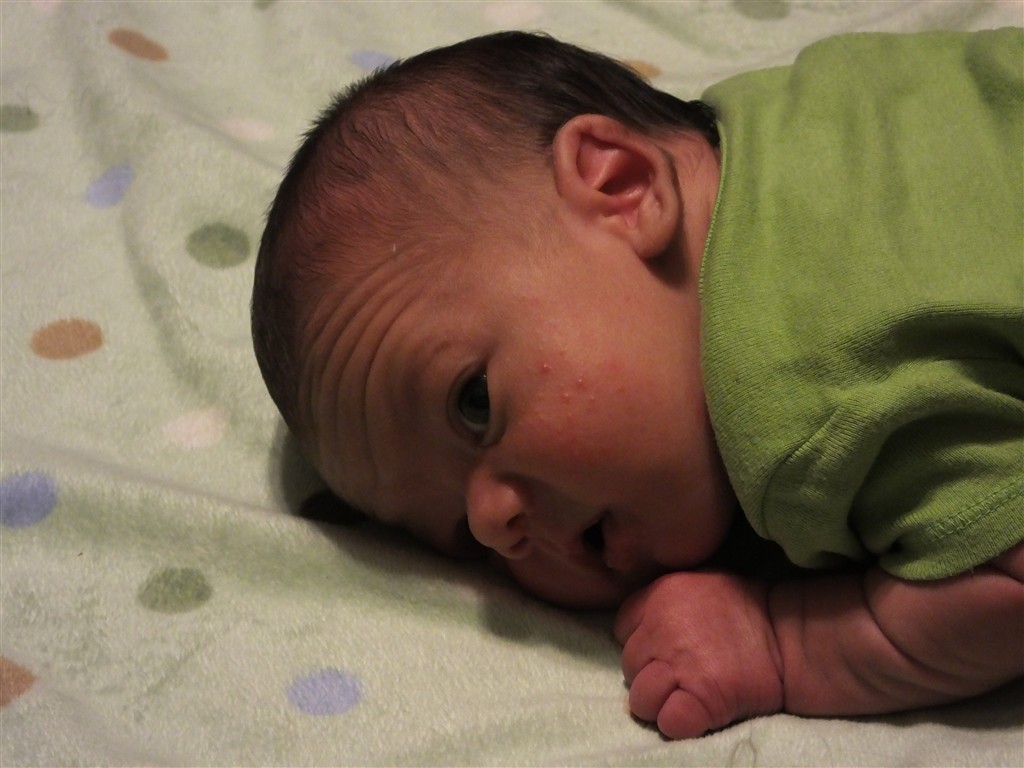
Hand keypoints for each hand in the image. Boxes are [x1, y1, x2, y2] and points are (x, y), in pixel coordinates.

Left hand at [613, 570, 783, 738]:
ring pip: (640, 699)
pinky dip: (679, 724)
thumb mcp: (697, 583)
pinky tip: (695, 714)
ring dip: (660, 703)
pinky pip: (669, 721)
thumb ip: (663, 601)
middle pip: (630, 666)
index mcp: (658, 596)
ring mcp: (678, 665)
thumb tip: (642, 626)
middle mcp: (661, 629)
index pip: (622, 629)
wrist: (790, 635)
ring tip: (687, 695)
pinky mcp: (700, 698)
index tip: (663, 650)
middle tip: (681, 674)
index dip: (642, 644)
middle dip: (651, 674)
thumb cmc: (747, 609)